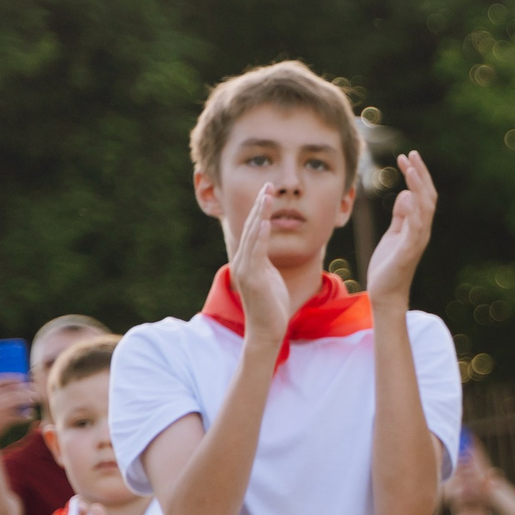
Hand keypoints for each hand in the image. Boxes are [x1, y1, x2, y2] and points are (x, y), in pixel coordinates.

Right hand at [0, 368, 34, 434]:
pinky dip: (26, 414)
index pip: (1, 379)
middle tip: (34, 389)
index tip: (24, 377)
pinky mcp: (3, 420)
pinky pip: (19, 414)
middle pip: (12, 389)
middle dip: (25, 388)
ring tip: (35, 399)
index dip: (14, 378)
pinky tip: (30, 414)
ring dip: (29, 398)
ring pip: (18, 399)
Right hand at [229, 185, 294, 343]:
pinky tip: (265, 222)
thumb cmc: (271, 304)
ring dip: (260, 214)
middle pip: (251, 227)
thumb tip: (268, 249)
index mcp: (246, 260)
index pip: (253, 229)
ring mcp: (246, 269)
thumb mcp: (269, 276)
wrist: (267, 329)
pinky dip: (261, 236)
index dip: (259, 209)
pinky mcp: (252, 278)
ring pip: (253, 236)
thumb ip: (265, 260)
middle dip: (260, 205)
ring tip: (268, 196)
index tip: (267, 191)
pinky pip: (257, 253)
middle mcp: (242, 262)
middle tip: (268, 185)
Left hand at [363, 152, 438, 305]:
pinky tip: (408, 195)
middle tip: (410, 155)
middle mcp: (422, 230)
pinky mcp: (408, 250)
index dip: (417, 175)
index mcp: (418, 225)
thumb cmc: (388, 265)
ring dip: (418, 186)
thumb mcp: (394, 234)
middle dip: (419, 174)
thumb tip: (406, 193)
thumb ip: (401, 215)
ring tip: (410, 168)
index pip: (422, 194)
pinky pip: (416, 226)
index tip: (407, 157)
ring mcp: (417, 240)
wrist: (386, 293)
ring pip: (424, 208)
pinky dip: (414, 210)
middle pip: (427, 196)